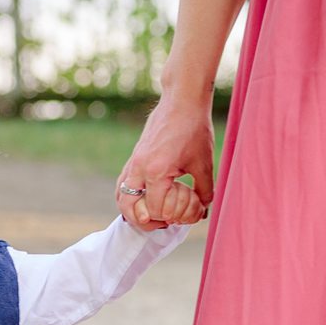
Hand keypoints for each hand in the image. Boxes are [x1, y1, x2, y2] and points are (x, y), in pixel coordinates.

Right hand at [116, 92, 216, 232]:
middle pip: (128, 207)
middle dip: (143, 221)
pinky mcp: (134, 157)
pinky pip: (123, 183)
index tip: (185, 215)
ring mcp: (133, 162)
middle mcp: (139, 167)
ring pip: (121, 195)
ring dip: (132, 210)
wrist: (182, 100)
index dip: (170, 217)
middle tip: (162, 224)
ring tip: (150, 215)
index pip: (155, 209)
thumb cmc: (194, 129)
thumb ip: (204, 190)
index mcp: (157, 170)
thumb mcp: (204, 163)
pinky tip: (145, 199)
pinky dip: (129, 196)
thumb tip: (204, 209)